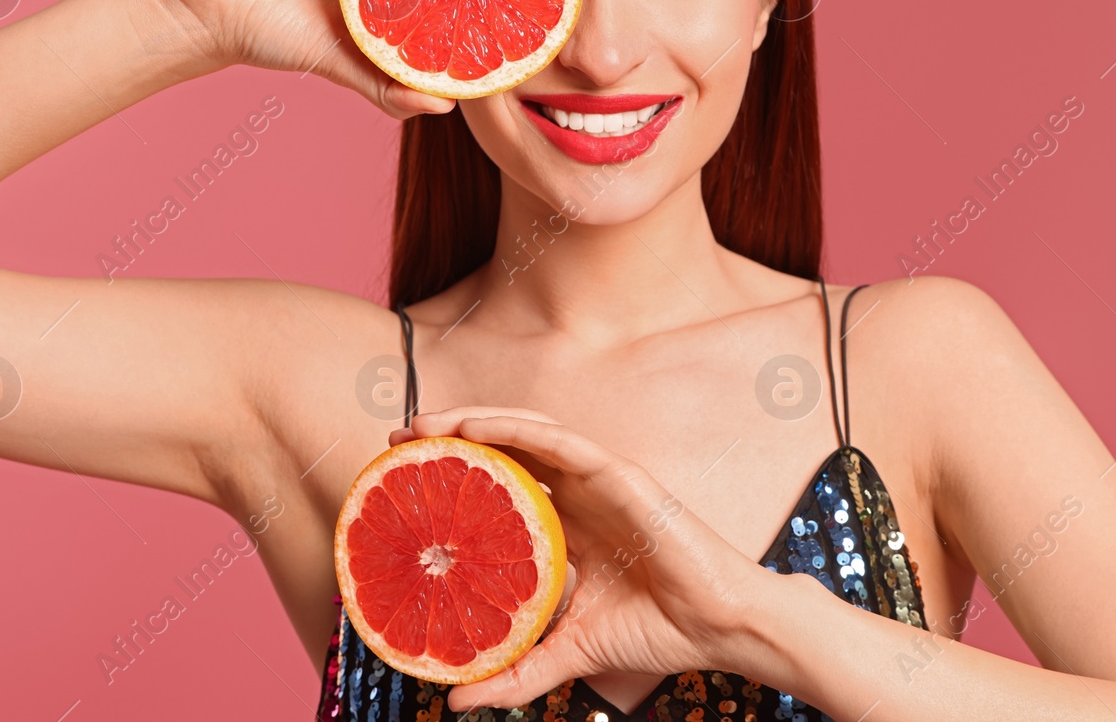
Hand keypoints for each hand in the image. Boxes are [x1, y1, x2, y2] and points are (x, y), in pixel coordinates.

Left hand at [387, 408, 767, 711]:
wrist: (717, 627)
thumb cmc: (655, 630)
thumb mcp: (567, 651)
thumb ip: (516, 671)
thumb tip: (456, 699)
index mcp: (566, 526)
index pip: (501, 488)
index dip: (455, 479)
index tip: (403, 482)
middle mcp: (577, 495)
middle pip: (505, 451)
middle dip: (450, 440)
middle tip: (398, 442)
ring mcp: (597, 479)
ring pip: (525, 433)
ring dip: (471, 422)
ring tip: (424, 424)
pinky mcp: (618, 472)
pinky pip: (558, 440)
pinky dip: (514, 428)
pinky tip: (475, 427)